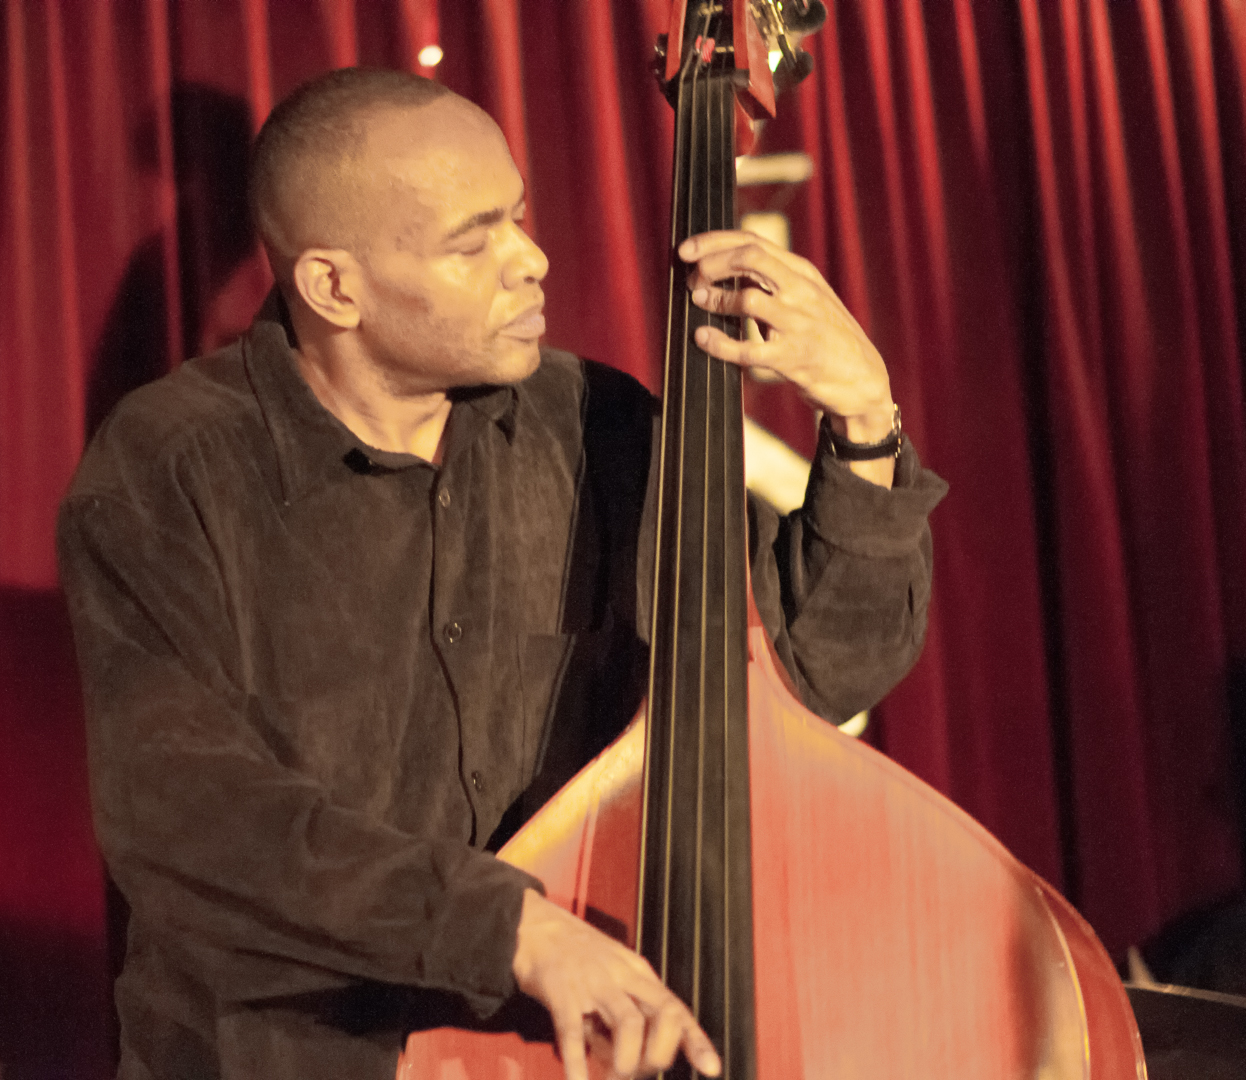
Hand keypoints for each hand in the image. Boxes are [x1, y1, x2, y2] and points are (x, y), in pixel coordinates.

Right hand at [512, 889, 721, 1079]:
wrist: (536, 929)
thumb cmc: (577, 957)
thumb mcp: (614, 974)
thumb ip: (629, 1012)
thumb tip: (640, 1061)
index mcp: (637, 973)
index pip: (676, 1008)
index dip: (695, 1040)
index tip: (712, 1069)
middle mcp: (621, 976)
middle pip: (661, 1014)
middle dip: (658, 1055)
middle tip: (640, 1074)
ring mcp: (593, 983)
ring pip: (628, 1024)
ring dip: (627, 1062)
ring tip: (615, 1079)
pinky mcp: (562, 993)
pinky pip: (573, 1033)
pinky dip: (578, 1064)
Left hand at [679, 231, 896, 486]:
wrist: (862, 378)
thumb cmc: (825, 336)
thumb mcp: (807, 296)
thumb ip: (773, 280)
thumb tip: (724, 265)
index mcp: (802, 273)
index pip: (754, 242)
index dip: (714, 242)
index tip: (687, 249)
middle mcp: (801, 291)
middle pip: (750, 258)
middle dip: (712, 263)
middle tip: (692, 278)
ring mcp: (798, 324)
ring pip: (748, 299)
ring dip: (715, 300)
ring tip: (699, 303)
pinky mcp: (793, 358)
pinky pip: (748, 349)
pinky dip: (719, 343)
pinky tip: (703, 338)